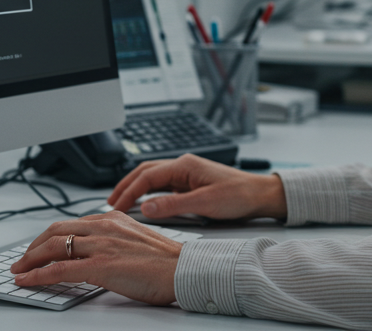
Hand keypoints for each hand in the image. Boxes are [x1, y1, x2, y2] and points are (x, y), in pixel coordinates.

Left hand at [9, 210, 181, 304]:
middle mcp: (105, 226)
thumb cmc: (167, 263)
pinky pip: (60, 269)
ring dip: (30, 260)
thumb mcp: (137, 242)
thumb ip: (115, 241)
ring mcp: (102, 245)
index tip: (39, 246)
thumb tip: (97, 254)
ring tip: (19, 270)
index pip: (72, 223)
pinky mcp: (101, 265)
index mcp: (114, 219)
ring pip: (54, 247)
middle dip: (34, 246)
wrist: (184, 270)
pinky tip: (28, 280)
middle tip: (22, 259)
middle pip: (57, 231)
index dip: (50, 236)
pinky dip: (38, 275)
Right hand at [106, 153, 285, 220]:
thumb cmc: (239, 195)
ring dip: (136, 188)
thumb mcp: (204, 203)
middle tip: (111, 202)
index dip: (128, 191)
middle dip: (126, 186)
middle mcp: (184, 166)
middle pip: (145, 172)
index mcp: (184, 165)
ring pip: (153, 177)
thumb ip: (173, 205)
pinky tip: (144, 203)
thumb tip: (146, 207)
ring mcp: (187, 174)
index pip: (147, 176)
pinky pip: (164, 185)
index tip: (116, 206)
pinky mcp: (192, 183)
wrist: (260, 195)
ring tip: (122, 202)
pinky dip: (149, 193)